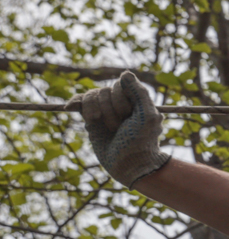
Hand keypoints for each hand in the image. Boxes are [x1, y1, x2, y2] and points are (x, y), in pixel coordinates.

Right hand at [67, 72, 170, 187]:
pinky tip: (70, 107)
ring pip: (91, 96)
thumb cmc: (142, 141)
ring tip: (104, 126)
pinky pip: (80, 103)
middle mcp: (119, 103)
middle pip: (104, 91)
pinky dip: (76, 102)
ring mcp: (104, 111)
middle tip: (119, 127)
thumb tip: (125, 73)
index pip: (120, 85)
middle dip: (110, 110)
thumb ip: (139, 93)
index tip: (128, 116)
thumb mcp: (147, 116)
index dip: (120, 99)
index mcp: (135, 100)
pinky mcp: (91, 120)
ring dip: (96, 111)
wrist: (129, 164)